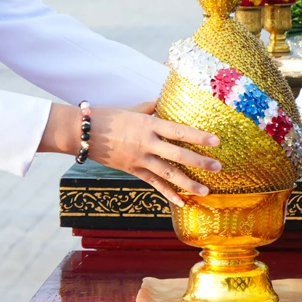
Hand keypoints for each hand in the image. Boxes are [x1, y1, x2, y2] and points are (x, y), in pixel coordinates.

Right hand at [42, 102, 220, 206]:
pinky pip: (153, 183)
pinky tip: (180, 202)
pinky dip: (167, 193)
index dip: (199, 136)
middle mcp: (147, 143)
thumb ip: (151, 106)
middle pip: (178, 155)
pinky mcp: (133, 170)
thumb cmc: (107, 116)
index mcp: (149, 125)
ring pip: (168, 173)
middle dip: (200, 162)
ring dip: (188, 183)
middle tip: (218, 168)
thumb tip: (165, 99)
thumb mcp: (132, 108)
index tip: (216, 141)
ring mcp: (140, 159)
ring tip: (205, 191)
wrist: (82, 133)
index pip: (179, 131)